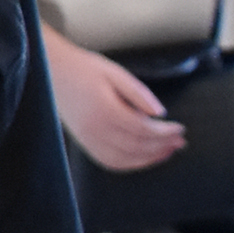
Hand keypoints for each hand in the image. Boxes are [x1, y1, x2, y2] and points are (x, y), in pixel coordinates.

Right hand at [46, 25, 183, 171]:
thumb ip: (139, 94)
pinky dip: (130, 163)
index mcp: (104, 109)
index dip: (165, 132)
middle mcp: (94, 128)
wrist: (52, 71)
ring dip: (149, 159)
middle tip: (180, 141)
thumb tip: (160, 114)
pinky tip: (144, 156)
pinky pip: (110, 161)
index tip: (180, 128)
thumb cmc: (84, 68)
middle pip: (136, 146)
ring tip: (167, 151)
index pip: (142, 129)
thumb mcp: (116, 72)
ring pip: (124, 159)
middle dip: (162, 146)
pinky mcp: (84, 142)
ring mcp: (87, 138)